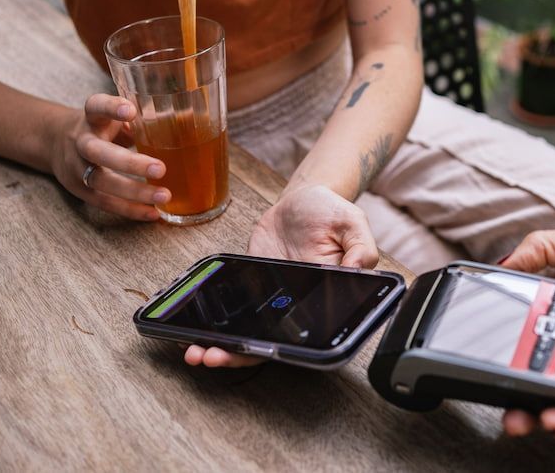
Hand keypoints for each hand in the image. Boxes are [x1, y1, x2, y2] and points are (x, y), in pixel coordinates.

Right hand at [49, 94, 168, 219]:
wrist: (55, 142)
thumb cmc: (100, 128)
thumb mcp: (112, 117)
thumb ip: (139, 119)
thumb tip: (189, 118)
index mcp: (91, 118)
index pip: (95, 106)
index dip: (110, 108)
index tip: (131, 110)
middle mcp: (80, 141)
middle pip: (98, 152)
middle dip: (129, 163)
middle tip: (161, 168)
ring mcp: (76, 167)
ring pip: (101, 181)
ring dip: (134, 191)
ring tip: (164, 195)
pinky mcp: (79, 189)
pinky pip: (104, 202)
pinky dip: (130, 209)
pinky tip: (153, 212)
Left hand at [184, 184, 378, 367]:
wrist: (303, 198)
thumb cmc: (330, 212)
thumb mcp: (352, 223)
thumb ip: (361, 248)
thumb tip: (356, 272)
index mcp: (324, 299)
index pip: (303, 338)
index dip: (278, 351)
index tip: (255, 353)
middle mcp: (297, 306)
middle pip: (269, 343)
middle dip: (238, 356)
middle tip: (211, 356)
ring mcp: (272, 298)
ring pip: (247, 334)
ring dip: (221, 347)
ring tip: (195, 351)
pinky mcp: (251, 286)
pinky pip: (233, 312)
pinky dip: (213, 324)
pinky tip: (193, 328)